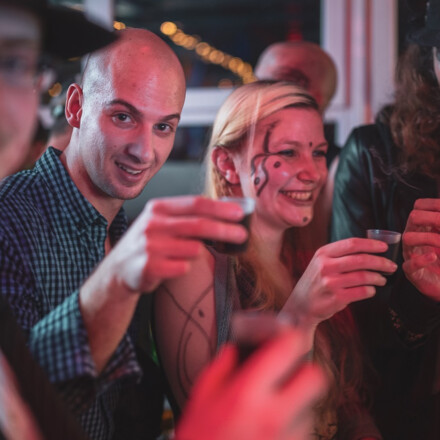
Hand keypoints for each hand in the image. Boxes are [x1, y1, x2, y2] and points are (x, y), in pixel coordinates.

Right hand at [79, 195, 247, 371]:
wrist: (118, 270)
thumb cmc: (149, 244)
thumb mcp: (163, 222)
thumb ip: (188, 217)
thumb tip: (225, 215)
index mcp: (158, 208)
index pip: (196, 204)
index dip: (220, 208)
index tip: (240, 214)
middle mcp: (152, 223)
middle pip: (198, 225)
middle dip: (225, 230)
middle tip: (243, 235)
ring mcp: (149, 245)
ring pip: (193, 249)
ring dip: (197, 253)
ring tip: (183, 254)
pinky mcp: (149, 266)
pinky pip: (182, 267)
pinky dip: (184, 267)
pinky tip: (171, 267)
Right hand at [175, 326, 326, 439]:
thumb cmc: (199, 437)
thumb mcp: (201, 398)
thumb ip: (220, 367)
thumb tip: (234, 349)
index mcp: (247, 393)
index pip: (287, 349)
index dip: (290, 338)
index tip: (286, 339)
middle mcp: (272, 414)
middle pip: (315, 378)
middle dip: (304, 372)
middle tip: (289, 374)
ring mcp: (286, 438)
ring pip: (311, 409)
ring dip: (298, 405)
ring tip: (273, 410)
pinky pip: (304, 434)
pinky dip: (292, 429)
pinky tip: (272, 430)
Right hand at [285, 238, 396, 327]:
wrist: (300, 305)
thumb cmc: (316, 282)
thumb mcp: (321, 263)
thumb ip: (340, 255)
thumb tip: (370, 249)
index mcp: (323, 253)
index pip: (352, 244)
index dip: (371, 244)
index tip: (384, 248)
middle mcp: (325, 266)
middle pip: (361, 259)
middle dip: (381, 262)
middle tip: (391, 266)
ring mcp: (330, 282)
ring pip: (364, 276)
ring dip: (378, 278)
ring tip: (382, 279)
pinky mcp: (336, 298)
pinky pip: (362, 292)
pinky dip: (371, 290)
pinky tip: (371, 290)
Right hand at [402, 198, 439, 300]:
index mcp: (424, 228)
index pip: (420, 207)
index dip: (433, 206)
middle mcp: (416, 239)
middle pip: (413, 218)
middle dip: (431, 219)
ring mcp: (412, 254)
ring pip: (408, 238)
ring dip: (428, 238)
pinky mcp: (413, 273)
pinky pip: (409, 264)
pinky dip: (422, 259)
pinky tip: (433, 256)